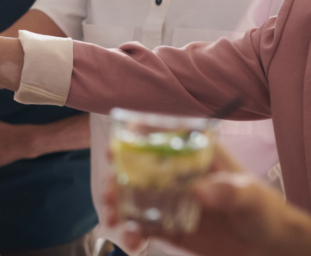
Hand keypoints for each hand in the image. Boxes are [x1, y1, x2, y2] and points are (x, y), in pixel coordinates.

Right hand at [104, 146, 310, 255]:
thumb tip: (197, 191)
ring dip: (118, 206)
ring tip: (115, 219)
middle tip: (111, 194)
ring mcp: (169, 201)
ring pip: (133, 198)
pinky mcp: (167, 226)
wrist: (269, 244)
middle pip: (136, 169)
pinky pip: (143, 227)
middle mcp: (175, 175)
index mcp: (194, 155)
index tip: (117, 150)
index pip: (160, 137)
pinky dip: (132, 233)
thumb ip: (227, 190)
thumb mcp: (250, 195)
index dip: (134, 139)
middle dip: (117, 179)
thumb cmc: (264, 209)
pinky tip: (132, 240)